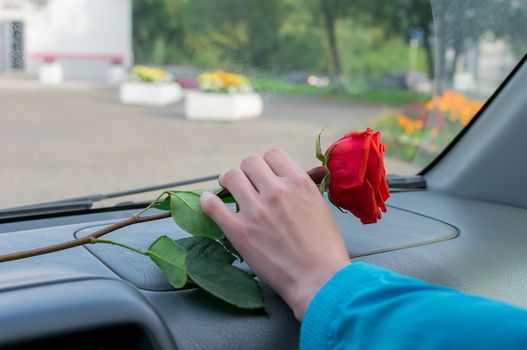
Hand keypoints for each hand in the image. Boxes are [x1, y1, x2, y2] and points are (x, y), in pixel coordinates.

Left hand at [200, 148, 349, 319]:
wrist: (319, 280)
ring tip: (228, 188)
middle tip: (246, 183)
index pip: (273, 154)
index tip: (264, 174)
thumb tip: (287, 181)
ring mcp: (256, 210)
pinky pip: (213, 205)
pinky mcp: (239, 231)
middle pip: (250, 162)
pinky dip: (208, 201)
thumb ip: (301, 190)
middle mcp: (276, 191)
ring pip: (231, 176)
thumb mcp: (319, 207)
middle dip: (247, 171)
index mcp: (299, 182)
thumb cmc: (325, 249)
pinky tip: (208, 201)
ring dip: (228, 180)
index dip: (266, 164)